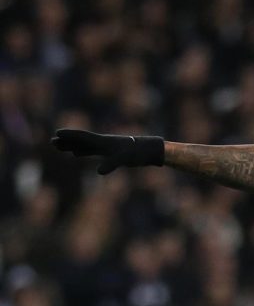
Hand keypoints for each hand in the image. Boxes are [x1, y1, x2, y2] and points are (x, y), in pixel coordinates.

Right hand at [50, 129, 164, 174]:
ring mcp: (106, 147)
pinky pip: (92, 151)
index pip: (83, 137)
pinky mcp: (110, 152)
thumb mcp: (124, 159)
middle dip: (66, 141)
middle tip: (52, 142)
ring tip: (59, 147)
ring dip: (72, 146)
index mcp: (103, 142)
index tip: (57, 134)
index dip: (70, 135)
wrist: (149, 151)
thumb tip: (99, 172)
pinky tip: (77, 154)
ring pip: (84, 146)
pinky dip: (83, 152)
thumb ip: (111, 164)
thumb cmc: (138, 153)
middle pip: (80, 141)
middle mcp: (103, 142)